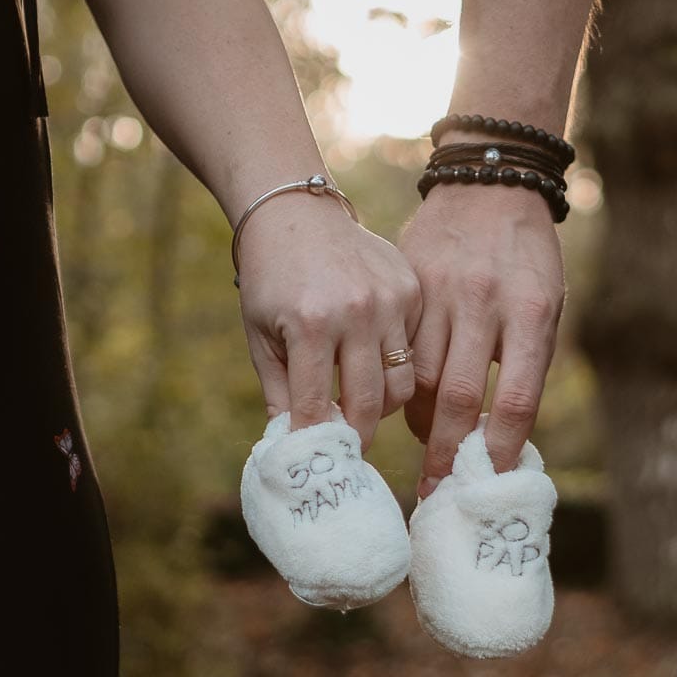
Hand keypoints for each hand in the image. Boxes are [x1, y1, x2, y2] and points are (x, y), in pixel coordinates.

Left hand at [236, 190, 423, 448]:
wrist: (295, 213)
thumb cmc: (270, 278)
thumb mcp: (261, 334)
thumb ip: (279, 389)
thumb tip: (295, 445)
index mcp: (311, 324)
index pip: (317, 404)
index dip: (314, 440)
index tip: (316, 463)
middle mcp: (356, 312)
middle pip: (369, 402)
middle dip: (356, 435)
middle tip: (348, 449)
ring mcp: (389, 300)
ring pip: (401, 382)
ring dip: (382, 406)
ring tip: (362, 408)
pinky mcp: (410, 289)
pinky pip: (415, 348)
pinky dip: (397, 367)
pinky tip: (377, 369)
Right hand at [400, 184, 564, 498]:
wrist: (489, 184)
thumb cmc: (528, 257)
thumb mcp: (548, 305)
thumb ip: (528, 364)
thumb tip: (504, 437)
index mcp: (531, 312)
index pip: (516, 400)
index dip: (501, 451)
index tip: (489, 484)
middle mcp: (484, 302)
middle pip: (458, 396)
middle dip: (447, 452)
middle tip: (437, 489)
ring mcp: (440, 291)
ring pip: (418, 375)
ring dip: (420, 421)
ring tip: (427, 444)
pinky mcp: (409, 283)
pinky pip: (398, 348)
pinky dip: (401, 383)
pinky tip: (407, 402)